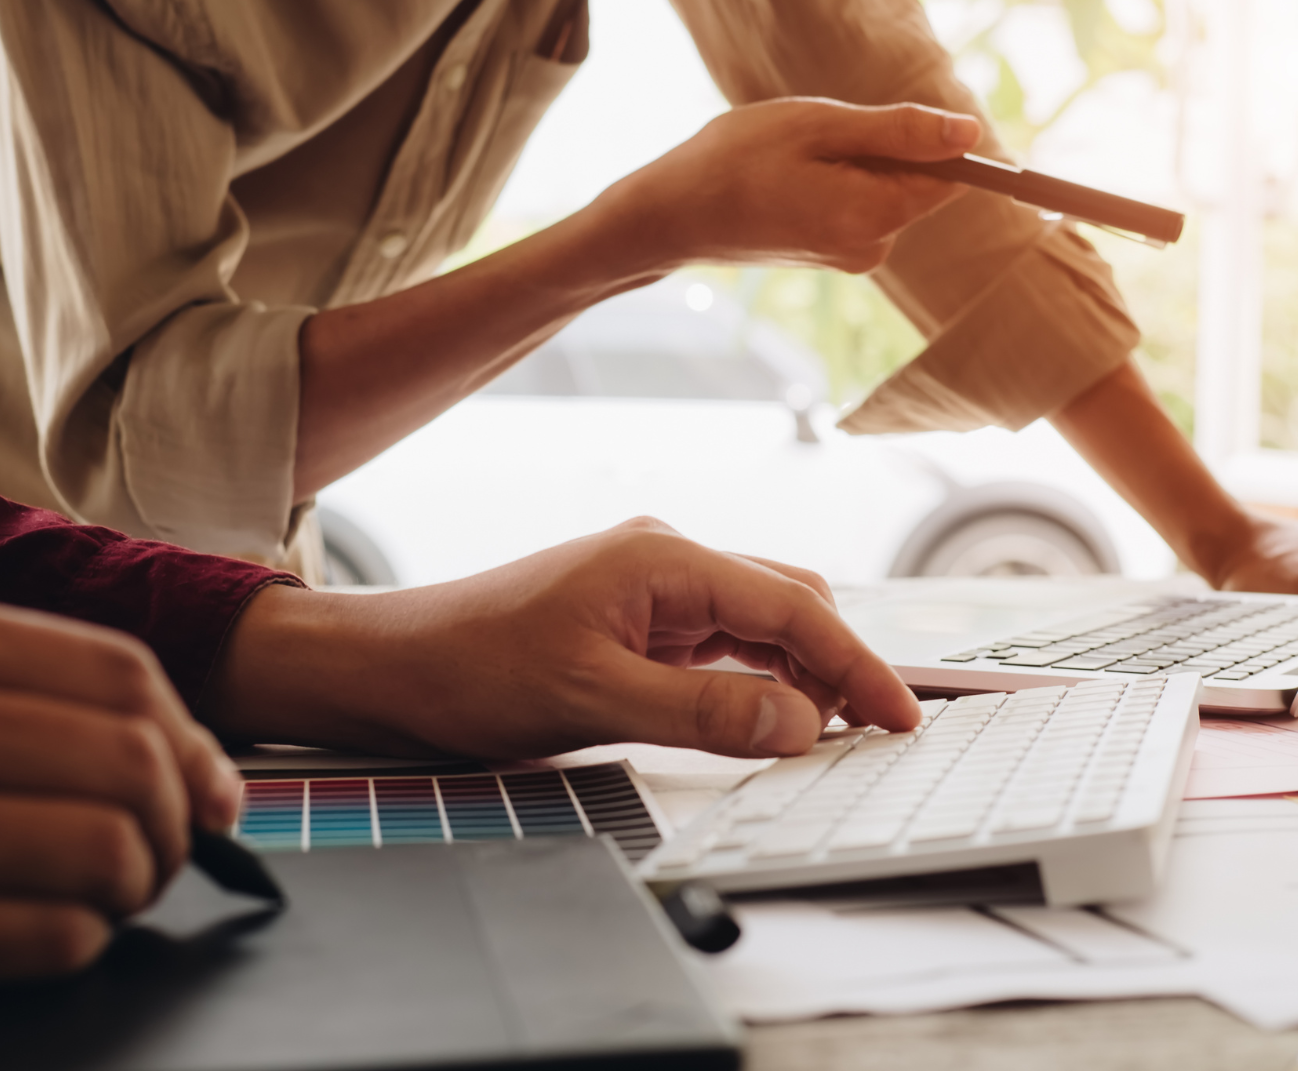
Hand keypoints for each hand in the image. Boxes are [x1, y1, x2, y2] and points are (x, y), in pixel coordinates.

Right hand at [0, 586, 240, 1028]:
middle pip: (133, 763)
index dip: (191, 733)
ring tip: (112, 889)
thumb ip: (0, 678)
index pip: (119, 673)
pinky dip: (78, 941)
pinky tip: (51, 929)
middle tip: (173, 843)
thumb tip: (162, 742)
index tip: (208, 776)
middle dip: (183, 816)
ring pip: (107, 856)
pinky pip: (46, 940)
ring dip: (137, 884)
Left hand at [209, 518, 919, 759]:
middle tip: (874, 735)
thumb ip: (702, 714)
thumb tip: (802, 725)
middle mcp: (668, 562)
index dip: (858, 665)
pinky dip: (755, 682)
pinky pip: (720, 646)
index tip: (901, 718)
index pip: (794, 608)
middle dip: (838, 664)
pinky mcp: (636, 622)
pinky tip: (765, 721)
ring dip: (798, 675)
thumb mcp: (591, 700)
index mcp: (666, 561)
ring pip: (759, 625)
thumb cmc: (475, 669)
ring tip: (829, 737)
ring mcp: (652, 591)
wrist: (396, 666)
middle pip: (789, 603)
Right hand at [592, 97, 979, 274]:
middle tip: (814, 141)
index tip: (875, 125)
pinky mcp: (831, 255)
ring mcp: (851, 257)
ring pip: (882, 191)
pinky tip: (787, 182)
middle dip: (879, 149)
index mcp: (875, 216)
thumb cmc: (736, 162)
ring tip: (792, 163)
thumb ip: (901, 132)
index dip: (927, 139)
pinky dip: (832, 184)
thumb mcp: (821, 127)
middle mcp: (872, 247)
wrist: (672, 217)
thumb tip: (969, 132)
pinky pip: (856, 206)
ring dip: (851, 164)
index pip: (951, 175)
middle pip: (914, 182)